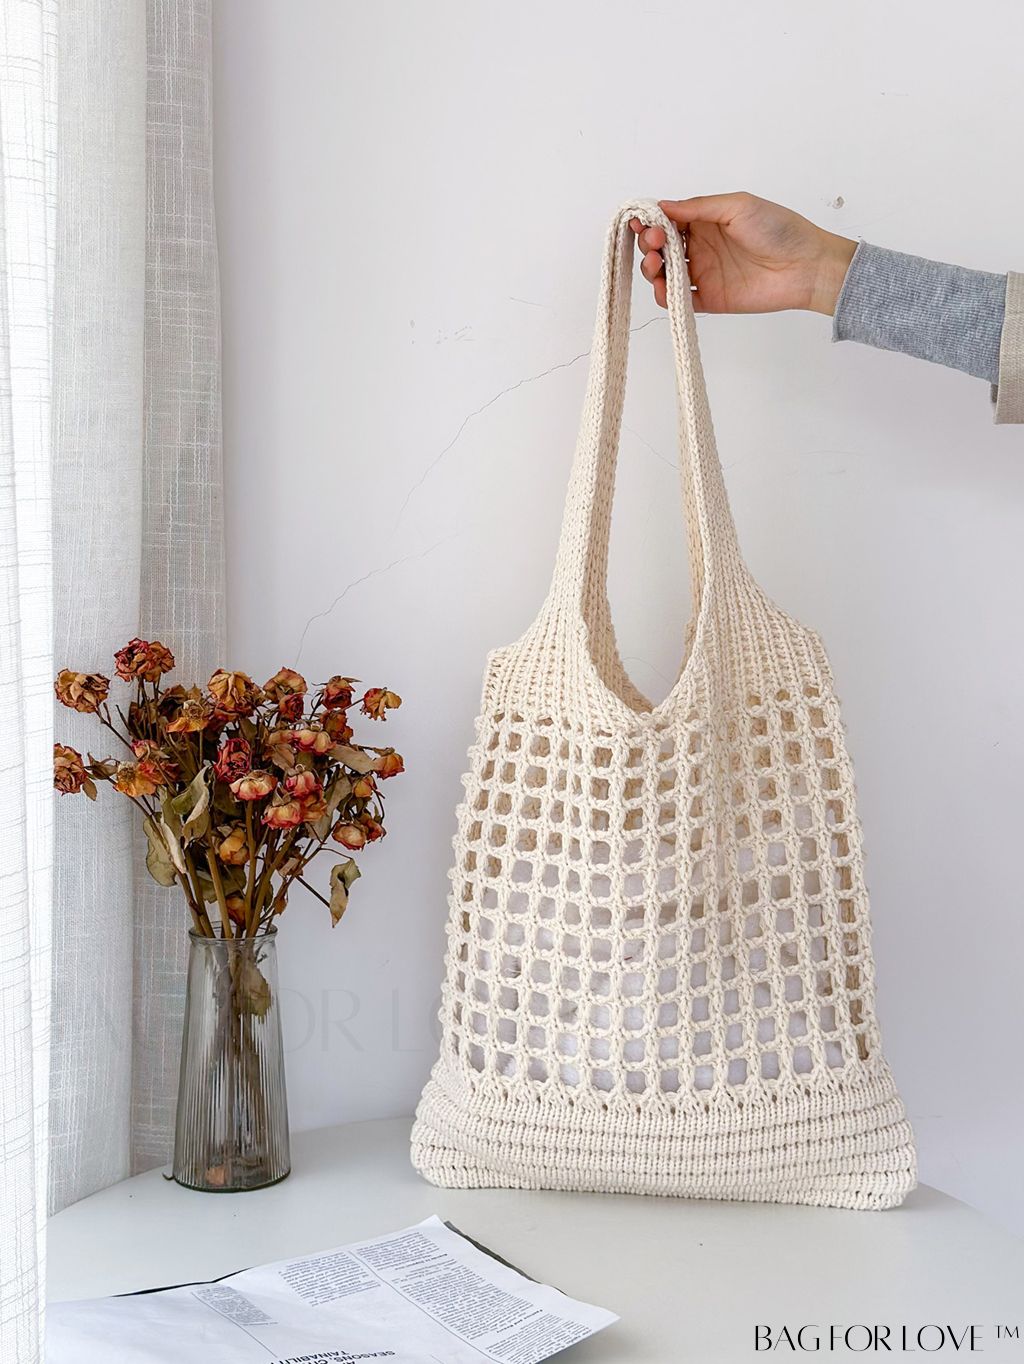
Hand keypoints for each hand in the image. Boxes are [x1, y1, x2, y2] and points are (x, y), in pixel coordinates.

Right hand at [632, 193, 855, 315]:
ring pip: (664, 274)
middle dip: (649, 244)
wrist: (805, 265)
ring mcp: (704, 273)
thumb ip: (699, 208)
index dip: (650, 222)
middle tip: (654, 243)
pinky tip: (664, 288)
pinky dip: (666, 296)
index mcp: (705, 221)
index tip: (641, 223)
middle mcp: (701, 247)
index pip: (668, 221)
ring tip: (656, 264)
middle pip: (660, 247)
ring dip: (652, 269)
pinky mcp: (710, 298)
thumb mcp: (738, 205)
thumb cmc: (779, 229)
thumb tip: (664, 206)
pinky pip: (679, 300)